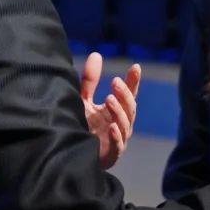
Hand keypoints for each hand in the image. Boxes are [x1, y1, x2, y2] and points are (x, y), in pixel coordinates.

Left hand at [80, 52, 141, 169]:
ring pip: (125, 124)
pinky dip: (117, 137)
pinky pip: (117, 145)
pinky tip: (112, 127)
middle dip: (124, 94)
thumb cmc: (83, 126)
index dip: (133, 81)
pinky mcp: (111, 154)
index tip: (135, 67)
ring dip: (119, 111)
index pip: (129, 94)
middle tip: (115, 81)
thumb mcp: (84, 100)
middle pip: (129, 107)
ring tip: (109, 99)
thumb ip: (90, 80)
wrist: (73, 155)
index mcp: (117, 110)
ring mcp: (118, 139)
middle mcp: (121, 123)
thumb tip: (96, 54)